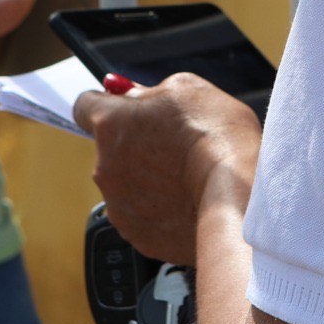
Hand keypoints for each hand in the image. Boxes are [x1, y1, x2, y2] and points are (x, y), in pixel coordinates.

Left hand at [72, 72, 261, 264]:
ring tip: (186, 177)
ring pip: (125, 185)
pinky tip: (186, 201)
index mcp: (111, 124)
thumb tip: (135, 96)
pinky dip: (159, 209)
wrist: (239, 194)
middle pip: (108, 149)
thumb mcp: (187, 89)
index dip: (107, 106)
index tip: (124, 109)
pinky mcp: (137, 234)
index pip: (84, 107)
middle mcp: (104, 166)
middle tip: (171, 145)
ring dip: (146, 179)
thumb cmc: (217, 137)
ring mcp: (118, 204)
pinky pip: (142, 216)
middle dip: (133, 145)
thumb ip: (150, 92)